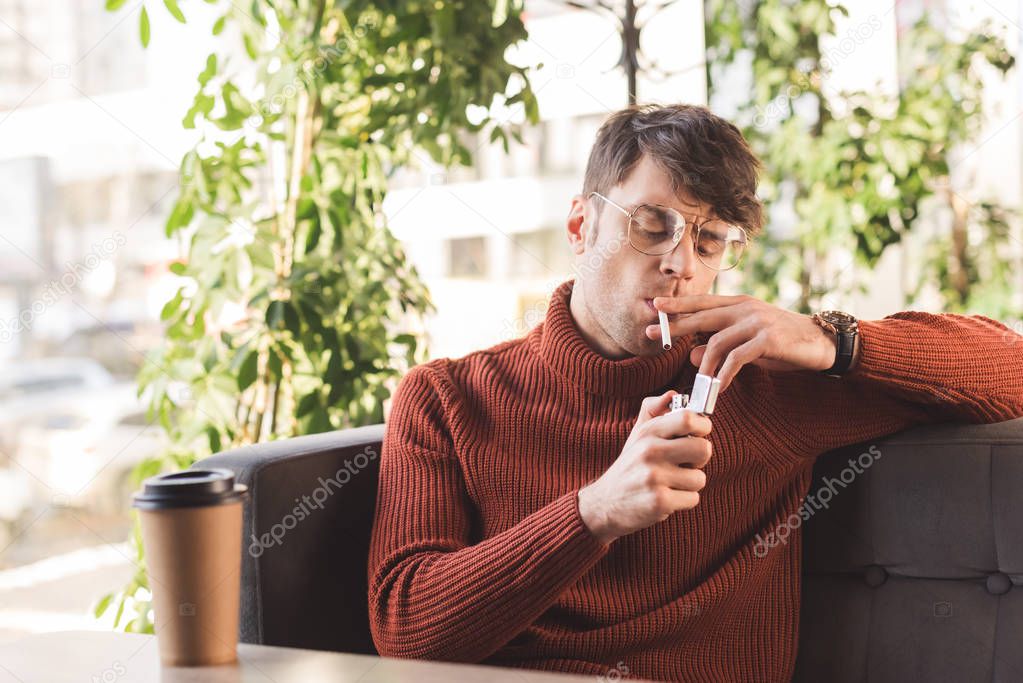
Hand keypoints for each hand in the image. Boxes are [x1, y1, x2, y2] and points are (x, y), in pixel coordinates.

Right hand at [578, 390, 712, 544]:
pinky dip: (683, 501)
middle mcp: (651, 452)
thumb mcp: (636, 436)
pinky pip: (693, 498)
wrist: (604, 503)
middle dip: (701, 459)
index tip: (699, 434)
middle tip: (688, 463)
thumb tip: (672, 394)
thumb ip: (653, 411)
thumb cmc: (628, 467)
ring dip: (690, 484)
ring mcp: (655, 477)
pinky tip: (667, 498)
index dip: (703, 426)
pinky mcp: (660, 502)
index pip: (688, 418)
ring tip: (671, 483)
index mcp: (648, 433)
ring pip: (700, 478)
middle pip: (703, 448)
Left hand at [645, 294, 843, 391]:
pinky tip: (718, 388)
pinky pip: (737, 358)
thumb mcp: (749, 344)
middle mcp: (746, 308)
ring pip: (717, 342)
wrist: (824, 344)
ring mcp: (757, 322)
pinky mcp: (769, 339)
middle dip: (674, 326)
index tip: (654, 307)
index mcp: (740, 305)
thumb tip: (693, 354)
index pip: (702, 302)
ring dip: (704, 366)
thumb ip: (722, 346)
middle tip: (650, 334)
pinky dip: (725, 374)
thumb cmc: (784, 344)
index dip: (678, 304)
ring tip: (698, 384)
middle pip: (702, 316)